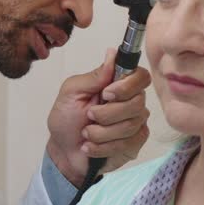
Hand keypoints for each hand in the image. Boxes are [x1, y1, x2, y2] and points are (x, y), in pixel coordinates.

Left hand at [45, 48, 151, 186]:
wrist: (63, 151)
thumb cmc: (66, 119)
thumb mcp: (72, 92)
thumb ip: (94, 76)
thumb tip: (112, 53)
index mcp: (117, 84)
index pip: (140, 76)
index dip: (127, 86)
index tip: (106, 93)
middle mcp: (130, 101)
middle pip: (137, 103)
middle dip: (107, 113)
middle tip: (89, 116)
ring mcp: (135, 123)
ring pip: (130, 125)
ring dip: (101, 132)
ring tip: (86, 133)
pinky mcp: (134, 143)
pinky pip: (128, 143)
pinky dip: (104, 146)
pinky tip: (91, 146)